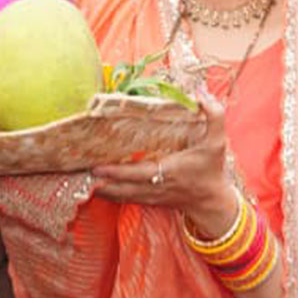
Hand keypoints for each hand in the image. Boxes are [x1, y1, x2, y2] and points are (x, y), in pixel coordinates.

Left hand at [90, 96, 234, 231]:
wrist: (213, 202)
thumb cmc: (212, 170)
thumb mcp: (217, 142)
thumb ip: (214, 117)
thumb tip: (201, 95)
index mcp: (168, 171)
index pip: (138, 173)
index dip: (117, 172)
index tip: (97, 167)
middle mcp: (156, 186)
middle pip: (122, 188)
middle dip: (101, 181)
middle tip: (80, 172)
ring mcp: (151, 196)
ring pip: (121, 195)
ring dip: (102, 189)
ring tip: (81, 179)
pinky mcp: (150, 201)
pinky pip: (126, 199)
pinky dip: (111, 195)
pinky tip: (98, 188)